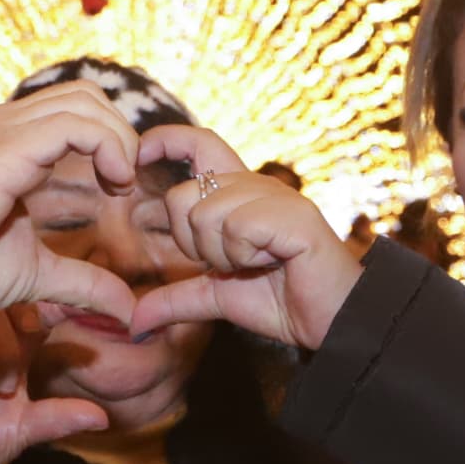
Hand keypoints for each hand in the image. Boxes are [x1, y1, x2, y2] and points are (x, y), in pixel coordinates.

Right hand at [0, 86, 145, 345]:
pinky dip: (107, 145)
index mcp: (5, 144)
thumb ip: (82, 282)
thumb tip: (127, 309)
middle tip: (124, 185)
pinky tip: (111, 184)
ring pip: (83, 101)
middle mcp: (0, 126)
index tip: (121, 189)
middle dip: (121, 134)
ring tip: (119, 184)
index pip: (74, 110)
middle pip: (85, 95)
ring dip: (119, 139)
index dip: (112, 140)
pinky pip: (71, 124)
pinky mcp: (0, 149)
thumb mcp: (34, 275)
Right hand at [0, 308, 108, 463]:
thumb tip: (103, 418)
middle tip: (24, 367)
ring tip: (1, 391)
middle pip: (6, 309)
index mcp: (8, 351)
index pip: (33, 316)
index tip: (71, 314)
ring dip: (0, 356)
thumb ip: (60, 418)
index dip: (52, 311)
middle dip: (21, 333)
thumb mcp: (28, 429)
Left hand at [128, 126, 365, 350]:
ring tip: (257, 263)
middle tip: (232, 262)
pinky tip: (273, 262)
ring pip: (205, 215)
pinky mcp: (291, 215)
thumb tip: (133, 323)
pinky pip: (236, 227)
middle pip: (183, 198)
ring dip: (223, 255)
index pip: (199, 145)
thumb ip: (176, 300)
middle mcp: (256, 185)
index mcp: (239, 195)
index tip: (141, 154)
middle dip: (193, 244)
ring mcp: (275, 197)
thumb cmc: (282, 301)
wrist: (330, 321)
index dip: (166, 140)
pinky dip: (245, 256)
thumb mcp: (217, 297)